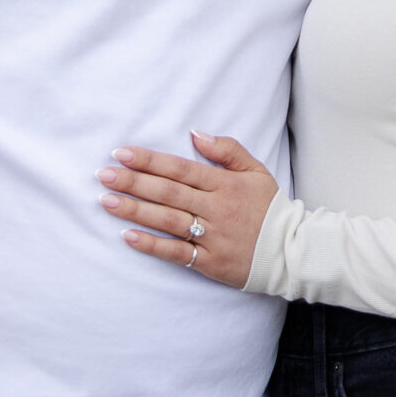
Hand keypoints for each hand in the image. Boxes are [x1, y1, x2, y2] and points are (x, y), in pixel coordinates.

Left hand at [98, 133, 279, 288]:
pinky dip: (152, 245)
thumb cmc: (270, 208)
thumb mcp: (256, 171)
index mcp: (224, 184)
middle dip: (133, 182)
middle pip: (168, 192)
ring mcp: (212, 236)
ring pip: (167, 220)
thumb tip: (195, 134)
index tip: (121, 153)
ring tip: (106, 201)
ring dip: (135, 210)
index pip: (180, 169)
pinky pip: (176, 252)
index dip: (149, 160)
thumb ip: (227, 150)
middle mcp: (216, 208)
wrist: (292, 251)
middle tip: (103, 175)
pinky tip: (128, 236)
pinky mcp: (210, 262)